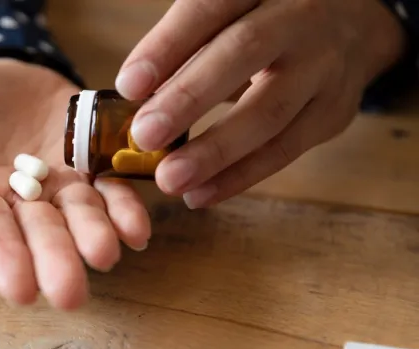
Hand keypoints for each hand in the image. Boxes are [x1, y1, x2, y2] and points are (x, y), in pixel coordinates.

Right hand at [0, 59, 151, 309]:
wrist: (2, 76)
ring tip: (106, 253)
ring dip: (93, 236)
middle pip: (39, 236)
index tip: (19, 290)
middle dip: (55, 262)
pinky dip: (124, 209)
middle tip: (70, 293)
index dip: (3, 259)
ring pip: (79, 218)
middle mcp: (19, 204)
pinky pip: (111, 191)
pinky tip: (137, 227)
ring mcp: (59, 188)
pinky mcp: (91, 167)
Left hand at [115, 0, 406, 207]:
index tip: (128, 86)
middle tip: (145, 135)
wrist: (355, 23)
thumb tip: (133, 100)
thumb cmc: (265, 20)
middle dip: (189, 97)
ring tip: (169, 179)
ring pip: (269, 110)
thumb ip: (185, 46)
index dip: (167, 46)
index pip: (209, 8)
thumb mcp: (229, 14)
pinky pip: (285, 149)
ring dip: (214, 152)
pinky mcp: (334, 110)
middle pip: (244, 52)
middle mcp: (299, 16)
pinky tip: (200, 194)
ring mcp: (324, 64)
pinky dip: (239, 176)